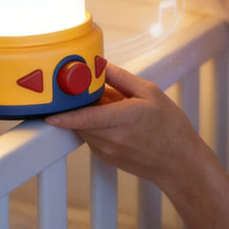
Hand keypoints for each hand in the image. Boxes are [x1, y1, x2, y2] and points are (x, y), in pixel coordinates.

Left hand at [45, 63, 208, 186]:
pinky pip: (91, 138)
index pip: (87, 117)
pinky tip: (115, 122)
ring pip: (84, 129)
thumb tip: (100, 65)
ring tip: (113, 108)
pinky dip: (95, 127)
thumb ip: (122, 78)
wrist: (179, 162)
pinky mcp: (106, 158)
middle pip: (81, 119)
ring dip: (89, 116)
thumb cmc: (170, 128)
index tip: (50, 112)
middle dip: (80, 105)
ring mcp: (108, 150)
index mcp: (124, 118)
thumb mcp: (151, 93)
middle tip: (93, 92)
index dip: (65, 115)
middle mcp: (112, 137)